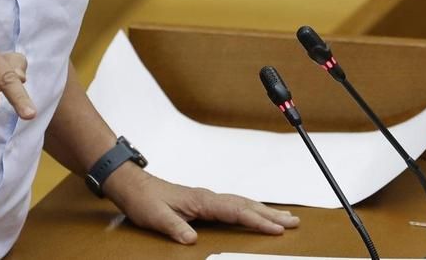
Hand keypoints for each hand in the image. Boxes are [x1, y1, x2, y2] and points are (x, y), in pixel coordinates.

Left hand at [103, 165, 299, 243]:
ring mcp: (207, 199)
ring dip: (264, 211)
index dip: (257, 220)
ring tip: (284, 218)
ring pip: (243, 204)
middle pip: (246, 205)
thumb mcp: (155, 217)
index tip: (275, 228)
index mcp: (201, 200)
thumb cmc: (144, 199)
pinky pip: (234, 206)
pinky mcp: (204, 203)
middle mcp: (208, 197)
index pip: (235, 211)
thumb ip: (174, 227)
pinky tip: (256, 214)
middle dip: (271, 215)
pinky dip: (250, 210)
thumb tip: (191, 240)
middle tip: (293, 222)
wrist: (133, 186)